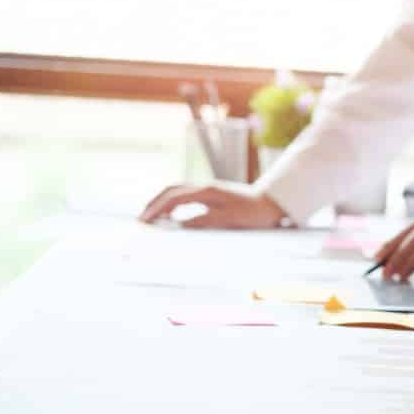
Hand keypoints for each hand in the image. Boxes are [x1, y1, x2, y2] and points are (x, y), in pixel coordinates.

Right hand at [139, 184, 285, 228]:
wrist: (272, 204)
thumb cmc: (254, 214)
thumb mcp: (229, 220)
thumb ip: (204, 221)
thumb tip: (180, 225)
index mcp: (206, 192)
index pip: (173, 198)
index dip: (157, 210)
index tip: (144, 221)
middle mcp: (204, 187)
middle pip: (170, 190)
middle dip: (153, 204)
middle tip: (141, 219)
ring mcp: (208, 189)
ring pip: (177, 192)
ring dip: (162, 203)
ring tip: (151, 218)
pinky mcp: (212, 195)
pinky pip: (186, 197)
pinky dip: (173, 204)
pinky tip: (172, 216)